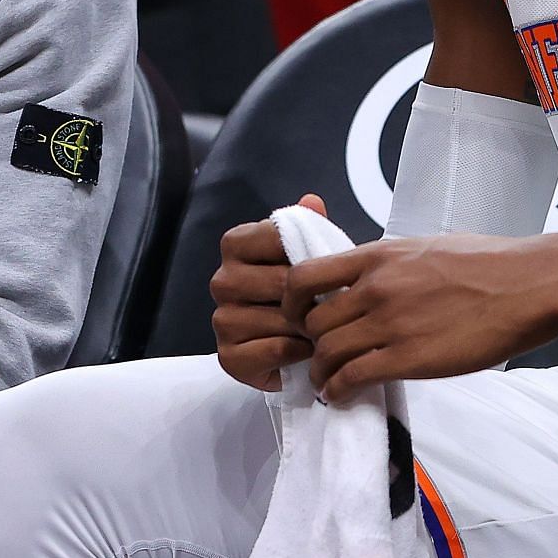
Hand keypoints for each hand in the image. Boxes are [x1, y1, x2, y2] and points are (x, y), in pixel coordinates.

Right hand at [211, 193, 325, 390]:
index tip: (327, 269)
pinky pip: (271, 350)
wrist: (299, 347)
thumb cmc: (304, 295)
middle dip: (314, 297)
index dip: (310, 255)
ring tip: (323, 329)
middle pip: (282, 283)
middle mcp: (222, 280)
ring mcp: (221, 319)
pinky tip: (306, 350)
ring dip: (307, 327)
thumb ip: (310, 226)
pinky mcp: (228, 356)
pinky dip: (296, 352)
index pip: (277, 237)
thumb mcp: (312, 256)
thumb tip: (312, 201)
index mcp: (236, 245)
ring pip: (278, 319)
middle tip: (336, 306)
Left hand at [281, 234, 557, 401]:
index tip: (299, 317)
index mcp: (377, 256)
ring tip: (326, 382)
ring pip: (326, 352)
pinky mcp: (408, 357)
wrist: (531, 285)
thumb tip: (374, 276)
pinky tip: (340, 395)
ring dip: (320, 372)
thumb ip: (391, 264)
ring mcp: (390, 322)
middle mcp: (375, 287)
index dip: (291, 302)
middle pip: (311, 321)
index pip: (305, 276)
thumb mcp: (425, 248)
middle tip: (318, 356)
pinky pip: (352, 377)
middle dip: (308, 343)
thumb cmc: (490, 264)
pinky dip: (337, 390)